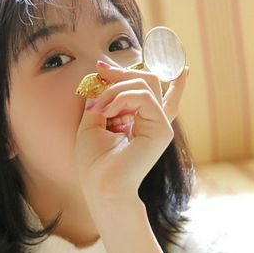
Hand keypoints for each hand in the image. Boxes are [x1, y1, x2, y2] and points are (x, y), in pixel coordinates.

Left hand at [75, 63, 188, 204]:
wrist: (101, 186)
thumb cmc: (94, 162)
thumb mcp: (92, 122)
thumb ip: (101, 99)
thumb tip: (103, 77)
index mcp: (139, 121)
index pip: (149, 89)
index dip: (126, 72)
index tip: (100, 66)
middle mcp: (152, 122)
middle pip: (147, 80)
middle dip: (121, 73)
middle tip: (99, 70)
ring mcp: (159, 125)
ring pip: (144, 84)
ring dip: (115, 90)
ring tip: (97, 109)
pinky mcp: (161, 130)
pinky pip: (143, 97)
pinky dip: (121, 98)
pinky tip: (107, 113)